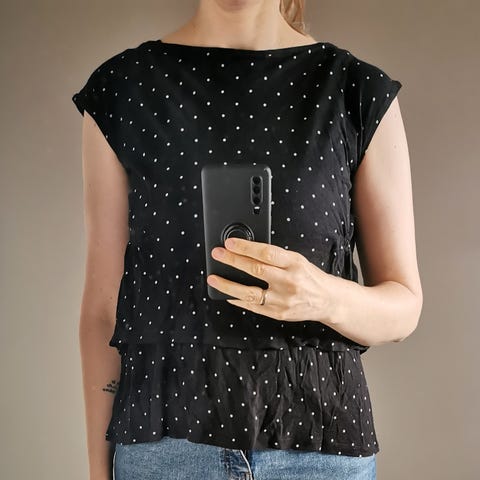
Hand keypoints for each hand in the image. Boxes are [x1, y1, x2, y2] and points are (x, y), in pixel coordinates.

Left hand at [207, 237, 336, 323]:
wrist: (327, 300)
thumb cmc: (310, 277)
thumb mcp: (297, 260)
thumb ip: (275, 257)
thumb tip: (246, 251)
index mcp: (294, 263)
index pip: (266, 253)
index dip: (246, 247)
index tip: (230, 243)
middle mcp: (289, 281)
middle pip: (255, 270)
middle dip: (232, 261)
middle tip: (217, 254)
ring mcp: (283, 300)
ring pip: (250, 293)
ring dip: (228, 285)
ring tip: (213, 278)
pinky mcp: (278, 313)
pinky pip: (253, 307)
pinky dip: (238, 300)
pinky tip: (227, 295)